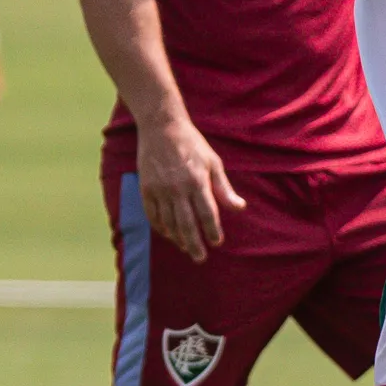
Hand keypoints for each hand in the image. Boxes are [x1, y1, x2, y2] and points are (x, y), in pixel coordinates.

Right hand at [137, 114, 243, 262]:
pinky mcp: (146, 188)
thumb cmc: (192, 144)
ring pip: (168, 223)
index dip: (212, 231)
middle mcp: (178, 188)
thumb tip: (240, 208)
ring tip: (186, 248)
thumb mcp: (213, 162)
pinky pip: (152, 215)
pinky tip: (168, 234)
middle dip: (195, 244)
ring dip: (178, 238)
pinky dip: (161, 227)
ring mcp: (159, 189)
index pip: (207, 214)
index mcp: (197, 181)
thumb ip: (224, 188)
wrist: (161, 127)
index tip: (217, 242)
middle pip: (187, 224)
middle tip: (200, 258)